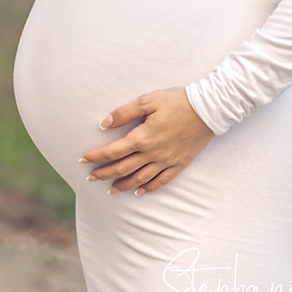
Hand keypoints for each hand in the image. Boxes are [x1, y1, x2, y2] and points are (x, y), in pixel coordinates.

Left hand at [79, 86, 214, 194]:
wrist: (208, 109)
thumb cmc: (177, 101)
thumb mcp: (148, 100)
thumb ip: (124, 113)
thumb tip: (103, 124)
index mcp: (142, 137)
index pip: (113, 151)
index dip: (96, 156)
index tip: (83, 159)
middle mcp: (153, 153)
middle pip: (123, 168)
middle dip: (104, 173)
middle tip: (90, 178)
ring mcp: (167, 161)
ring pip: (140, 178)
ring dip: (123, 185)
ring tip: (110, 190)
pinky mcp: (180, 163)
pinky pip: (162, 181)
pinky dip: (149, 188)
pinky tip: (140, 191)